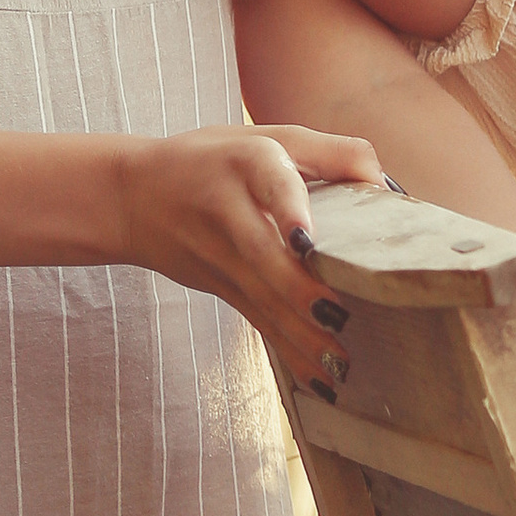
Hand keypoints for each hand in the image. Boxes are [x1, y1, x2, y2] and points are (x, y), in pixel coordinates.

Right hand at [119, 122, 383, 390]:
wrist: (132, 196)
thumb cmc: (215, 159)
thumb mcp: (266, 136)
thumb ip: (330, 152)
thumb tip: (384, 184)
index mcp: (248, 162)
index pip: (270, 184)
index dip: (288, 210)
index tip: (306, 241)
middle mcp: (229, 210)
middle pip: (262, 253)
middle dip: (298, 290)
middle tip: (337, 315)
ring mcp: (220, 256)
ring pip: (262, 298)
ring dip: (300, 333)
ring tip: (339, 361)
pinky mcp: (220, 287)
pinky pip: (258, 321)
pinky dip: (289, 351)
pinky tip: (320, 379)